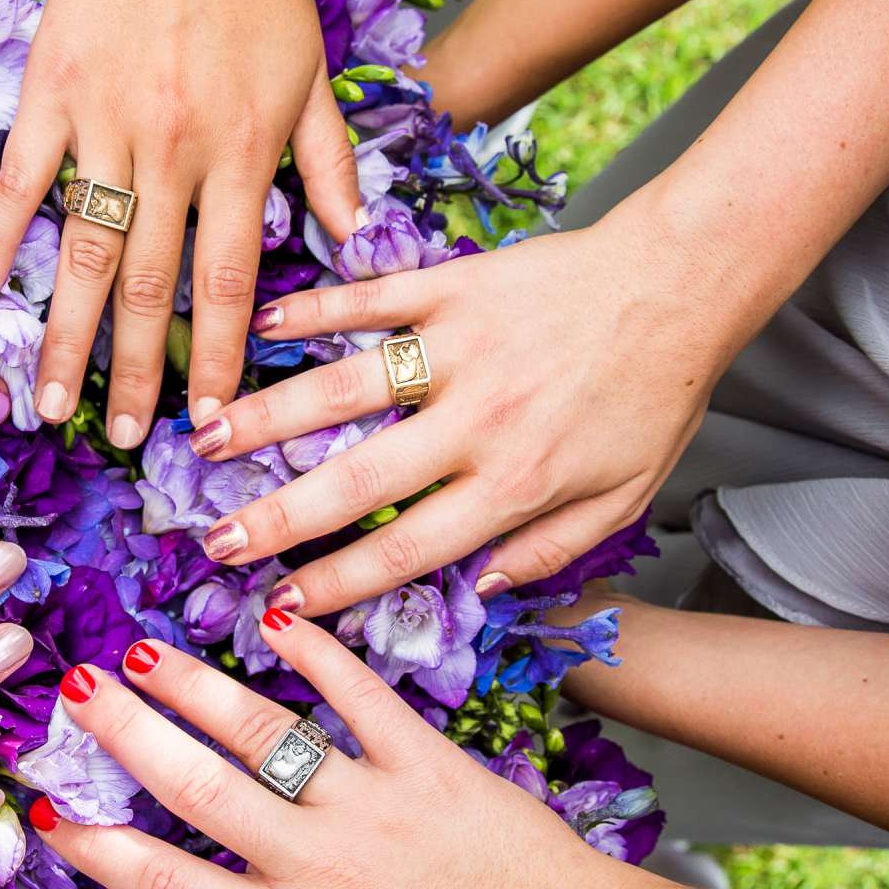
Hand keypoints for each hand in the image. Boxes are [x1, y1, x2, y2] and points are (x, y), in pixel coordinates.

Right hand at [0, 0, 361, 444]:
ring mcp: (105, 122)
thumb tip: (352, 241)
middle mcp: (175, 149)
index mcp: (244, 152)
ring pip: (83, 251)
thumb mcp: (313, 73)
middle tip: (119, 441)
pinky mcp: (49, 90)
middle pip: (151, 287)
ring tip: (46, 404)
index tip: (207, 422)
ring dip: (65, 336)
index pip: (232, 280)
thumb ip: (329, 163)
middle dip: (135, 375)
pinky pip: (19, 182)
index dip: (219, 358)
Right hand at [37, 615, 667, 888]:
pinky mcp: (432, 762)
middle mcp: (318, 866)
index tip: (44, 808)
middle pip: (195, 787)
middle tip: (72, 684)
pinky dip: (318, 652)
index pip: (164, 883)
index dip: (95, 846)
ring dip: (195, 686)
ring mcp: (374, 806)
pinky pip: (364, 695)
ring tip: (141, 648)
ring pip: (264, 733)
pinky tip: (275, 617)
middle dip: (124, 732)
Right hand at [188, 196, 738, 612]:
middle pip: (359, 477)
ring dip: (269, 414)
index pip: (411, 546)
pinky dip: (314, 311)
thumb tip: (481, 586)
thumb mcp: (625, 498)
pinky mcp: (454, 283)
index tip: (281, 604)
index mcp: (518, 482)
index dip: (340, 583)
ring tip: (205, 438)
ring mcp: (461, 346)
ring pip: (347, 387)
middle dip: (278, 516)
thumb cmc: (655, 397)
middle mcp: (479, 420)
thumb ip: (552, 550)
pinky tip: (260, 329)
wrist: (683, 283)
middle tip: (215, 542)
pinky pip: (372, 300)